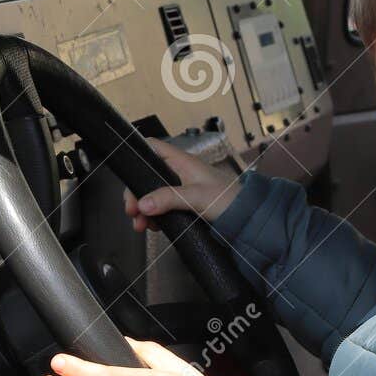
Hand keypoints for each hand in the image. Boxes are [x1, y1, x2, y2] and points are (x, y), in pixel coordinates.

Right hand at [123, 137, 241, 232]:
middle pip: (147, 176)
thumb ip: (168, 198)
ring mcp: (181, 190)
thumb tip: (143, 204)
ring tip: (141, 225)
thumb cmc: (230, 200)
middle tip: (132, 211)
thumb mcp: (196, 197)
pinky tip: (154, 227)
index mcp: (182, 162)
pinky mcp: (184, 206)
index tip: (127, 174)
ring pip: (153, 195)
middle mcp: (179, 173)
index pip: (152, 148)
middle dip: (137, 194)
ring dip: (144, 209)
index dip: (137, 154)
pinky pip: (162, 209)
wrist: (249, 219)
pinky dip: (154, 218)